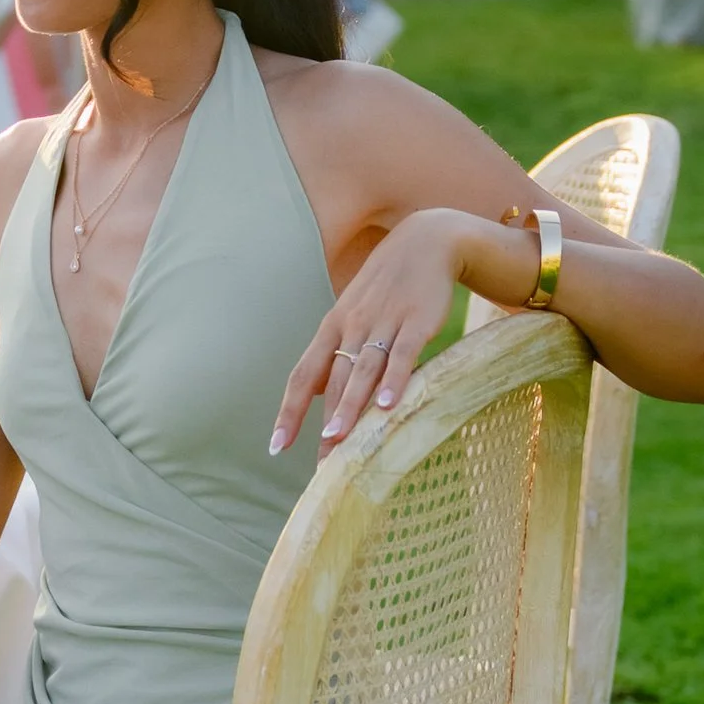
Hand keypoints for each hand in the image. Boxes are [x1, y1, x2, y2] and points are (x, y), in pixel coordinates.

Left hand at [273, 207, 512, 455]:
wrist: (427, 240)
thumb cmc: (387, 286)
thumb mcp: (353, 315)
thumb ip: (335, 353)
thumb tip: (313, 393)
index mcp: (332, 328)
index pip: (303, 375)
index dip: (289, 412)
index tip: (277, 446)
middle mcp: (352, 327)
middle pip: (333, 381)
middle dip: (324, 423)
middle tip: (320, 463)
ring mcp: (384, 322)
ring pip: (363, 370)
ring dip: (349, 406)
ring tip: (338, 440)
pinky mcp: (417, 320)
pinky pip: (403, 354)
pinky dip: (395, 380)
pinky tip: (388, 406)